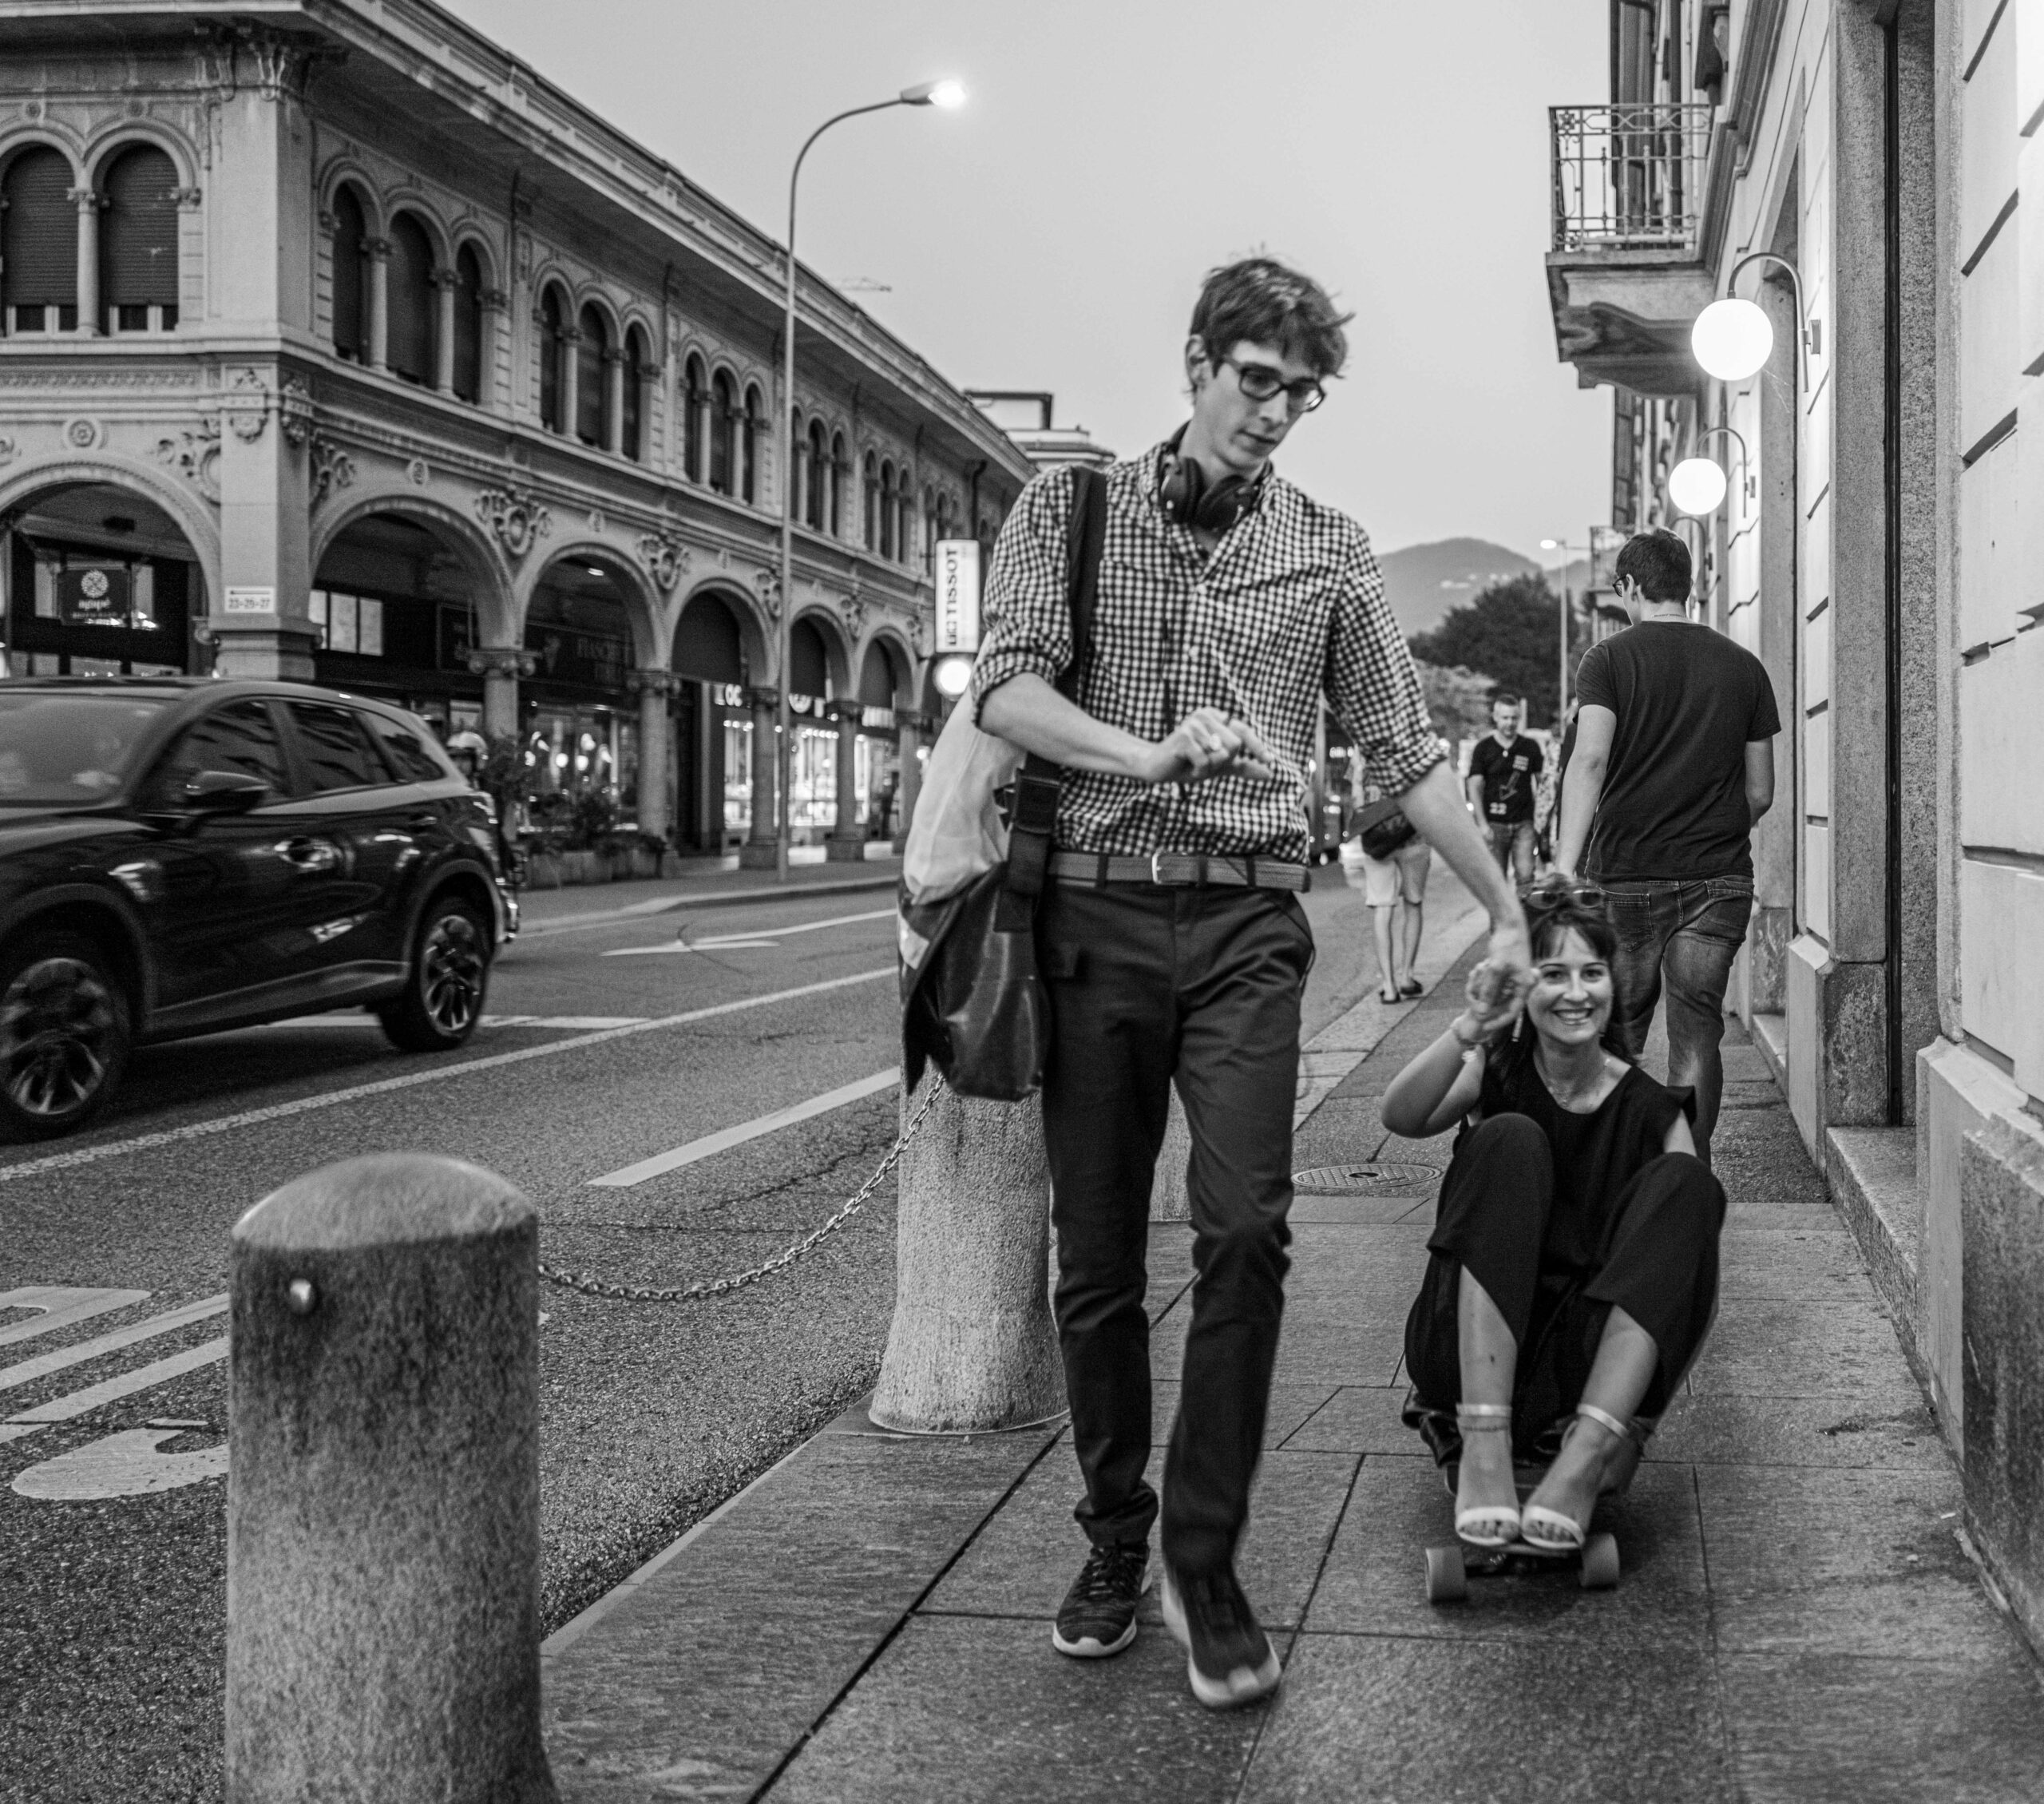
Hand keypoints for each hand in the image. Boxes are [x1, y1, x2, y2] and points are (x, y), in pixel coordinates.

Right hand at [1142, 707, 1277, 785]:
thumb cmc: (1188, 764)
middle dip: (1223, 761)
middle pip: (1236, 744)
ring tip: (1192, 763)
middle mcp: (1206, 715)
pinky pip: (1206, 760)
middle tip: (1203, 762)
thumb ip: (1243, 767)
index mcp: (1216, 717)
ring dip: (1209, 767)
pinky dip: (1199, 770)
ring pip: (1222, 754)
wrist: (1157, 769)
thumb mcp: (1220, 766)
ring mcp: (1194, 724)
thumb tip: (1270, 774)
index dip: (1257, 746)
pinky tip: (1186, 765)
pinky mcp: (1184, 735)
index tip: (1269, 760)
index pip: (1244, 730)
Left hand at [1463, 912, 1532, 1038]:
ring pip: (1497, 994)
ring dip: (1484, 993)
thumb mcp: (1495, 969)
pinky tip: (1476, 976)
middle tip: (1472, 1009)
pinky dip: (1485, 984)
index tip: (1483, 1025)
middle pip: (1504, 1004)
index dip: (1498, 1021)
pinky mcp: (1506, 971)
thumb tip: (1482, 1011)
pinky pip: (1494, 984)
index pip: (1513, 1012)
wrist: (1509, 924)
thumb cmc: (1506, 944)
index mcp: (1524, 985)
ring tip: (1473, 987)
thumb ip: (1489, 991)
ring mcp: (1513, 977)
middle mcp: (1521, 984)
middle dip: (1488, 1007)